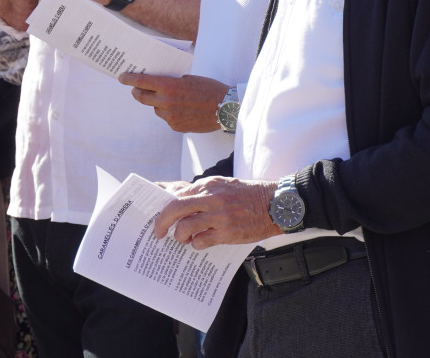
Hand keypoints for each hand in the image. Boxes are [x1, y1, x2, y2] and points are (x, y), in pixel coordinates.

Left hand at [122, 72, 229, 132]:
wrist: (225, 108)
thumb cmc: (209, 89)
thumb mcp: (188, 78)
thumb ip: (171, 81)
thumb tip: (158, 82)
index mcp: (168, 86)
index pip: (141, 82)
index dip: (129, 79)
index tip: (122, 77)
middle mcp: (166, 102)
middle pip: (142, 97)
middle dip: (137, 92)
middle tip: (136, 89)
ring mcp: (170, 116)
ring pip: (155, 108)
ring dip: (158, 103)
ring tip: (172, 99)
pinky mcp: (176, 126)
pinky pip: (167, 118)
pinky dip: (170, 112)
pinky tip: (183, 109)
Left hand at [152, 176, 280, 248]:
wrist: (274, 204)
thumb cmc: (246, 195)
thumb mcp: (221, 184)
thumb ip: (200, 191)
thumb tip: (174, 194)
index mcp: (208, 185)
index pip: (176, 193)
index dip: (162, 205)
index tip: (155, 214)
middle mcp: (211, 198)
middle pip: (175, 208)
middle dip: (161, 221)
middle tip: (158, 232)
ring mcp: (219, 216)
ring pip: (185, 227)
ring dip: (180, 235)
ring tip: (183, 237)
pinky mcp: (227, 232)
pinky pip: (201, 241)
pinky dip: (196, 244)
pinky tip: (200, 242)